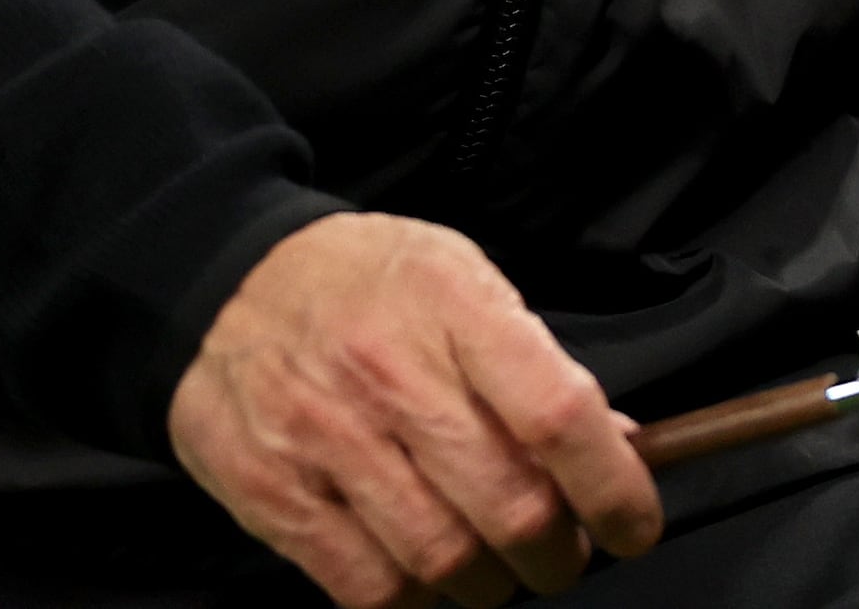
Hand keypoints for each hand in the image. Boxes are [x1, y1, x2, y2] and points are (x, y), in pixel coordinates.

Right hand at [167, 212, 659, 603]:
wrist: (225, 282)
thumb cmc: (367, 282)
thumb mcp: (462, 281)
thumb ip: (535, 364)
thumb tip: (616, 446)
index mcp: (454, 308)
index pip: (558, 416)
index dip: (613, 488)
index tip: (632, 525)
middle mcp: (390, 376)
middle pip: (509, 508)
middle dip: (557, 554)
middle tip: (561, 551)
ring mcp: (326, 441)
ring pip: (444, 562)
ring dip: (491, 585)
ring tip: (494, 565)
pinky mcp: (276, 497)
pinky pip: (369, 591)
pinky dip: (415, 600)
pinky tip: (424, 573)